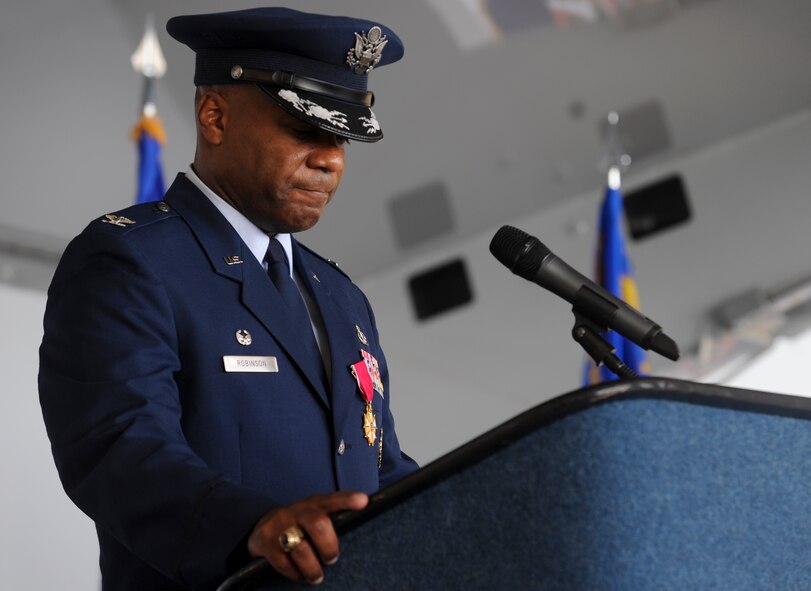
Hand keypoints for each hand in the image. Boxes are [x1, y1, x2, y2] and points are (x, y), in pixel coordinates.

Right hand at [247, 491, 368, 584]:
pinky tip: (299, 574)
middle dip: (329, 547)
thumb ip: (334, 520)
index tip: (363, 501)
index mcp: (315, 503)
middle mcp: (298, 510)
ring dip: (312, 568)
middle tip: (332, 560)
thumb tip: (363, 533)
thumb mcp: (316, 516)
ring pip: (301, 549)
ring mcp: (280, 524)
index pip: (334, 499)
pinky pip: (284, 562)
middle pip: (319, 524)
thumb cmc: (301, 526)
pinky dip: (295, 573)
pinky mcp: (265, 540)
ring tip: (317, 576)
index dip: (348, 500)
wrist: (263, 527)